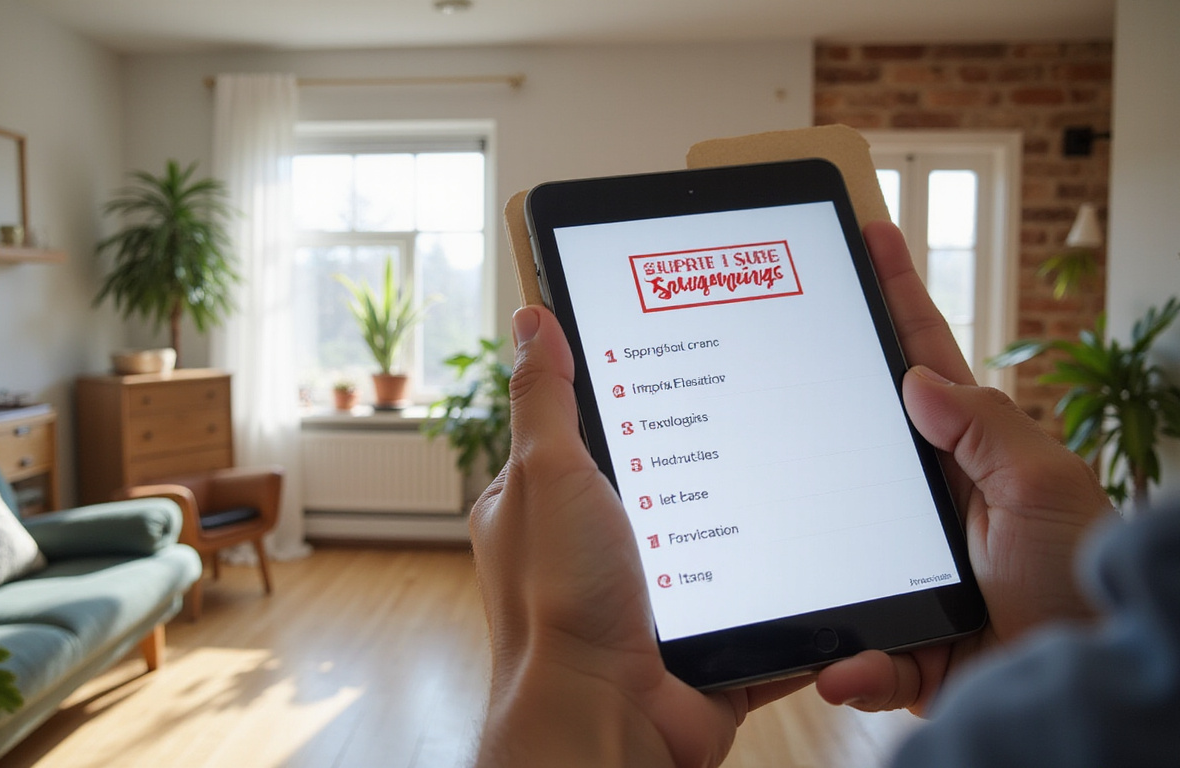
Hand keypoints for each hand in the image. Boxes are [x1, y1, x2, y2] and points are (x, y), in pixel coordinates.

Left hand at [471, 306, 807, 767]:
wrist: (607, 721)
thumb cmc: (559, 603)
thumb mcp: (548, 475)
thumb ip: (544, 399)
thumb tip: (532, 321)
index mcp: (544, 509)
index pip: (582, 432)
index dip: (625, 395)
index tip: (678, 360)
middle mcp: (592, 553)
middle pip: (658, 482)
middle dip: (701, 456)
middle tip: (753, 409)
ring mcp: (650, 600)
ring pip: (714, 542)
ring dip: (746, 521)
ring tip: (791, 471)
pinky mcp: (703, 641)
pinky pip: (757, 606)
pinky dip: (784, 589)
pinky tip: (814, 553)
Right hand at [814, 221, 1113, 714]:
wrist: (1085, 685)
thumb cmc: (1079, 581)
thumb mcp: (1044, 488)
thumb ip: (985, 428)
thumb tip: (917, 380)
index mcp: (968, 459)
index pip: (923, 364)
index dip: (898, 300)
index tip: (872, 238)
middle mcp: (928, 507)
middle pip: (856, 443)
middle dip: (809, 408)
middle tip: (761, 366)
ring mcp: (908, 571)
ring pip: (832, 550)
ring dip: (808, 558)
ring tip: (779, 548)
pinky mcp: (903, 642)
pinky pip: (861, 650)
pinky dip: (853, 665)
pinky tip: (844, 668)